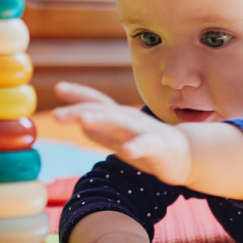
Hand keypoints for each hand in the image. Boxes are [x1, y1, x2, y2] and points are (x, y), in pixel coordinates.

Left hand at [52, 82, 192, 186]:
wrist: (187, 155)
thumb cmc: (150, 147)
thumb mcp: (121, 140)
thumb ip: (102, 134)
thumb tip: (81, 126)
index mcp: (118, 118)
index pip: (96, 102)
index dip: (78, 95)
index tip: (58, 87)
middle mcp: (129, 120)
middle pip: (102, 111)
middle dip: (78, 111)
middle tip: (55, 115)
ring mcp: (143, 131)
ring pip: (121, 123)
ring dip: (102, 120)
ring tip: (83, 120)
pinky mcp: (158, 147)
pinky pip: (146, 146)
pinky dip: (136, 148)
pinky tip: (125, 152)